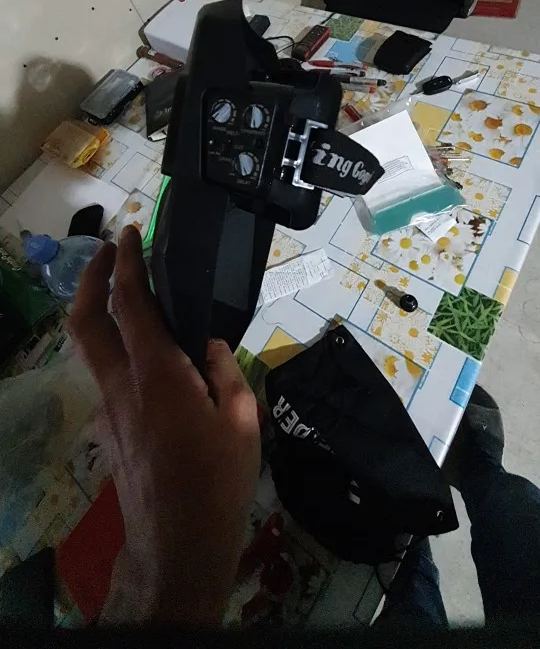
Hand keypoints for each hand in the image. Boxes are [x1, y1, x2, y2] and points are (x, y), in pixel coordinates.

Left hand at [69, 226, 260, 626]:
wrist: (176, 545)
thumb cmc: (216, 482)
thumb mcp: (241, 420)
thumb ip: (223, 371)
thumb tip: (207, 344)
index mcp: (156, 373)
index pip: (130, 302)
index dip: (125, 261)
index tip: (128, 233)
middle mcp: (121, 383)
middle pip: (85, 318)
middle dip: (90, 275)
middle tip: (108, 249)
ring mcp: (108, 407)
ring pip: (87, 345)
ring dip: (96, 308)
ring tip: (123, 291)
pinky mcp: (109, 428)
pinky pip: (104, 372)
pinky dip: (113, 344)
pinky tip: (144, 350)